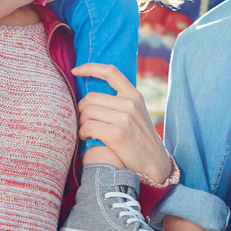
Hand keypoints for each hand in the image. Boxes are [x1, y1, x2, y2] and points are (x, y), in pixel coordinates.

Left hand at [72, 63, 170, 182]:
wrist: (155, 163)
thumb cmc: (140, 139)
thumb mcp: (137, 113)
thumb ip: (122, 101)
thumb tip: (93, 95)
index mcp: (134, 95)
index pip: (110, 72)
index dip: (90, 67)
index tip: (75, 71)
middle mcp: (130, 103)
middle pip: (90, 98)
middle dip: (81, 110)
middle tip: (84, 121)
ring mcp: (124, 119)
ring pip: (87, 112)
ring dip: (81, 123)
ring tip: (86, 131)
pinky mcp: (117, 135)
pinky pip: (88, 127)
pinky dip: (82, 133)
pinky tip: (86, 137)